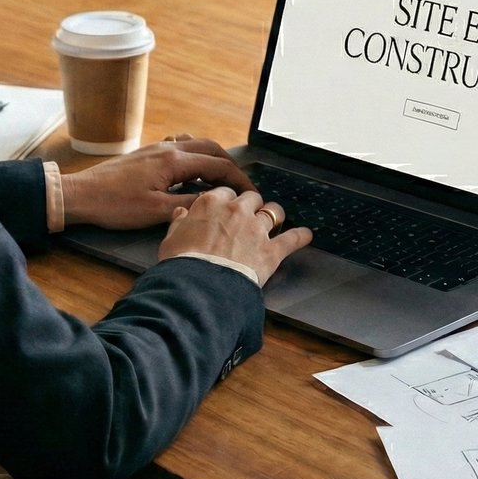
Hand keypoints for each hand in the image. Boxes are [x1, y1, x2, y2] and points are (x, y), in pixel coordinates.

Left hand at [60, 135, 255, 230]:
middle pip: (212, 149)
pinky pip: (180, 146)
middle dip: (231, 166)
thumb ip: (189, 205)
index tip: (251, 194)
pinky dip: (195, 155)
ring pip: (196, 145)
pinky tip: (192, 168)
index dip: (239, 180)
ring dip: (214, 158)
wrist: (81, 194)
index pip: (218, 166)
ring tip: (223, 178)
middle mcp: (168, 149)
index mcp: (174, 161)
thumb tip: (216, 203)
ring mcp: (156, 148)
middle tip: (242, 186)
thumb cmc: (114, 205)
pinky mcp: (147, 154)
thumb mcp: (156, 212)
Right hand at [158, 186, 312, 286]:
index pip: (224, 192)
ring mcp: (256, 229)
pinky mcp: (271, 250)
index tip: (225, 207)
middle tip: (248, 214)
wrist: (200, 286)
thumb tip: (181, 213)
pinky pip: (292, 239)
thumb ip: (179, 223)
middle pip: (250, 198)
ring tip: (275, 218)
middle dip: (250, 205)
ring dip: (274, 215)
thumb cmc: (182, 264)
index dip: (226, 201)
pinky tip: (307, 235)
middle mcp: (237, 210)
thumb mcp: (170, 239)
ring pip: (273, 211)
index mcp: (211, 204)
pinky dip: (301, 237)